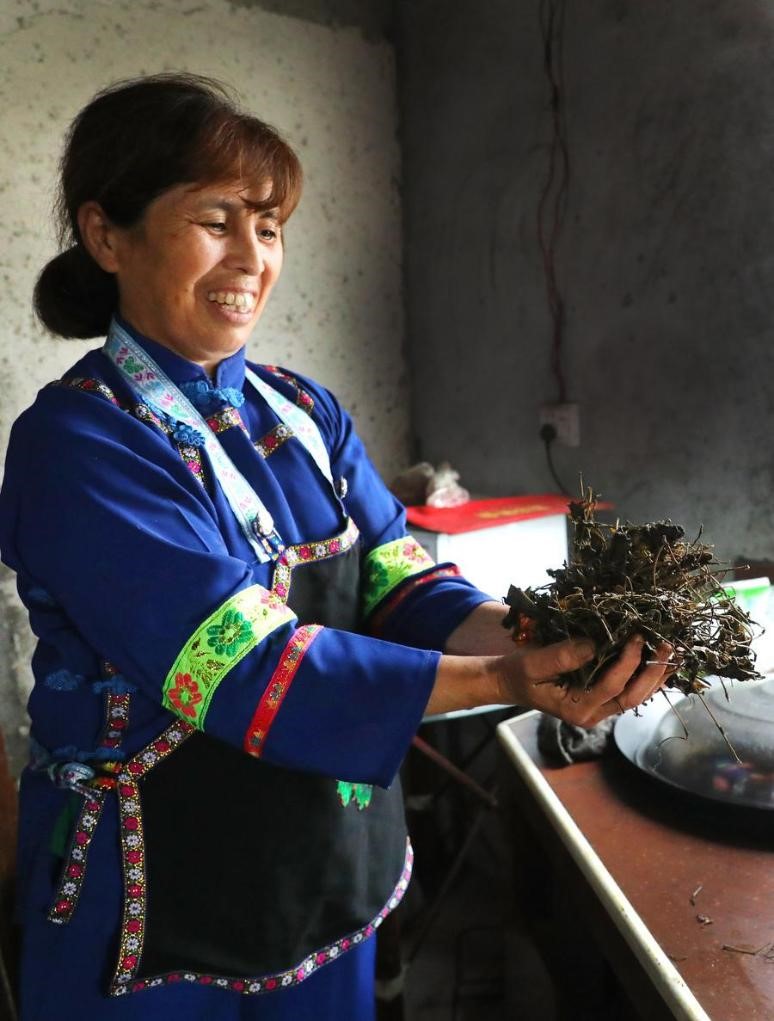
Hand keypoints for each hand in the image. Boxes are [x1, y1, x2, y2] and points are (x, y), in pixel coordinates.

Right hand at [496, 635, 672, 726]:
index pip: (612, 686)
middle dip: (653, 672)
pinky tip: (656, 660)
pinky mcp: (599, 699)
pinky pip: (628, 690)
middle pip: (633, 697)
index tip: (637, 636)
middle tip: (667, 646)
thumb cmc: (518, 673)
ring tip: (670, 652)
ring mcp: (598, 709)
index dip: (628, 662)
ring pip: (635, 696)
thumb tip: (594, 644)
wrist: (508, 682)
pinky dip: (644, 676)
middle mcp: (592, 714)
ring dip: (654, 675)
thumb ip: (562, 656)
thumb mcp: (533, 663)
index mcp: (576, 708)